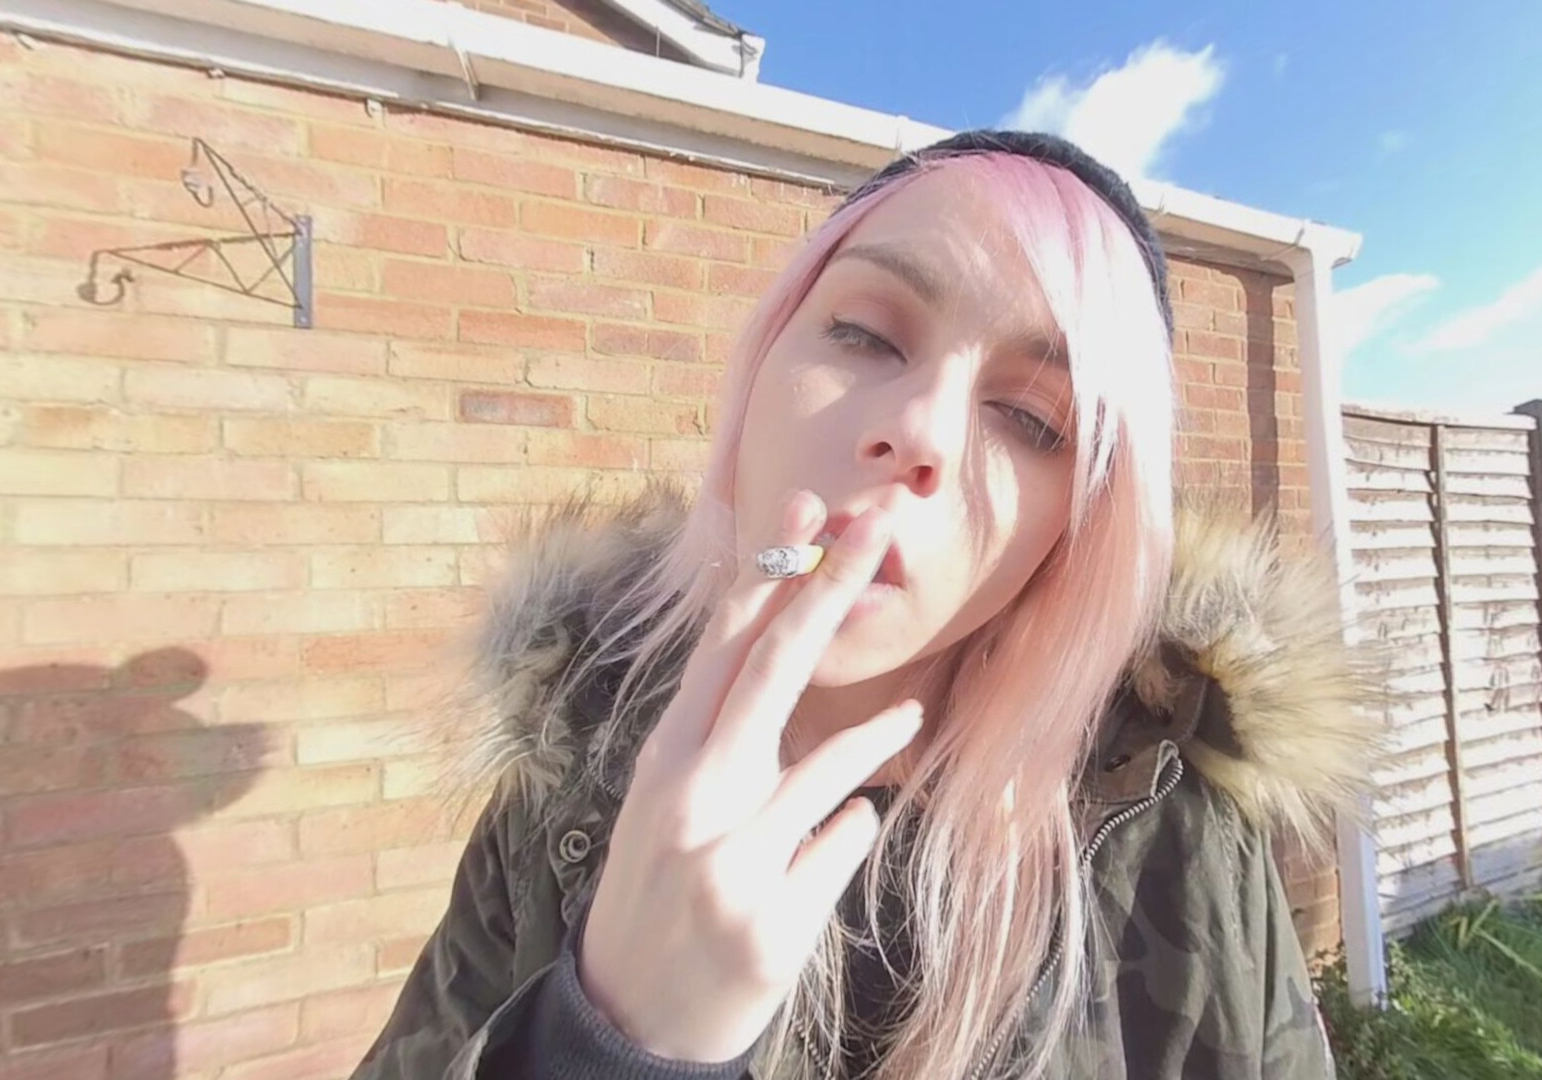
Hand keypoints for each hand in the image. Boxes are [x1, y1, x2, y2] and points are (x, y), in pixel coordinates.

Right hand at [576, 492, 920, 1062]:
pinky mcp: (771, 923)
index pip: (724, 649)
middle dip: (831, 586)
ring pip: (828, 767)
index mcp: (665, 761)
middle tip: (881, 525)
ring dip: (876, 735)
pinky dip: (846, 833)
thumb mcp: (672, 803)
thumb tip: (779, 649)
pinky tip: (829, 845)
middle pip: (774, 669)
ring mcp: (730, 863)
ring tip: (910, 715)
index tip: (809, 508)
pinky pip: (841, 844)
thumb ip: (723, 738)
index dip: (770, 573)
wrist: (632, 1015)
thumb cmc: (661, 888)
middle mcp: (691, 801)